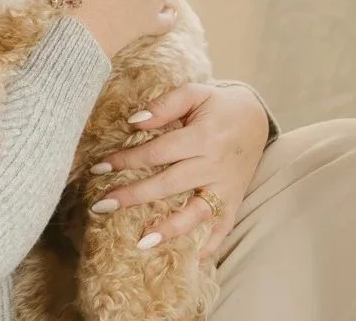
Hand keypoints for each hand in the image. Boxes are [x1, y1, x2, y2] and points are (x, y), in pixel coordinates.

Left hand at [90, 83, 269, 258]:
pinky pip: (221, 229)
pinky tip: (188, 263)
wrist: (257, 118)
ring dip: (168, 230)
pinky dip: (207, 247)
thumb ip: (165, 104)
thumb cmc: (218, 105)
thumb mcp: (194, 93)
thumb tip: (134, 121)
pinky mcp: (234, 202)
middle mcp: (214, 165)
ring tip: (141, 244)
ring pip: (195, 213)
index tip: (99, 168)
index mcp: (202, 137)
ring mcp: (225, 188)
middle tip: (102, 206)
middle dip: (134, 196)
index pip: (157, 152)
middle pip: (169, 185)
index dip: (127, 160)